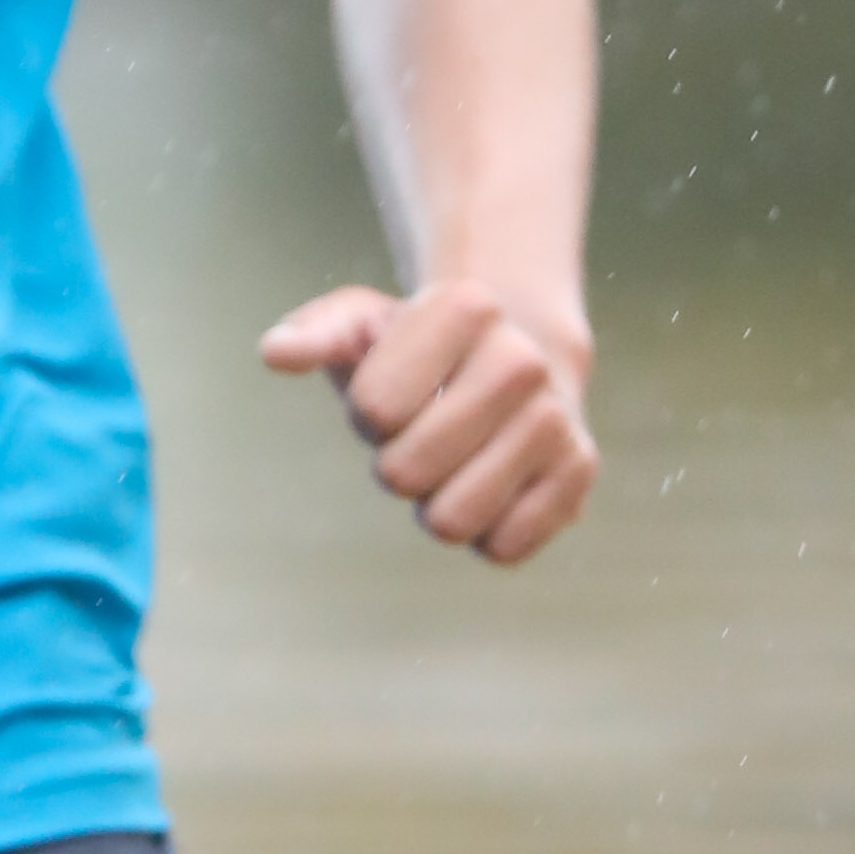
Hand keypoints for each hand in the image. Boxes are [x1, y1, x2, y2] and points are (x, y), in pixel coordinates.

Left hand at [259, 273, 596, 564]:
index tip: (395, 391)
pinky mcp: (578, 474)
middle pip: (405, 472)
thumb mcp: (362, 325)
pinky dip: (484, 530)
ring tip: (455, 462)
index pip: (372, 410)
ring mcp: (557, 419)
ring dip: (436, 505)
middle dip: (396, 465)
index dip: (368, 413)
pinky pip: (501, 546)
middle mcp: (522, 360)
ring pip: (452, 520)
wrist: (517, 363)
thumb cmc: (419, 351)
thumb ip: (315, 335)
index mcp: (465, 307)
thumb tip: (275, 353)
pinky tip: (494, 484)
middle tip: (421, 435)